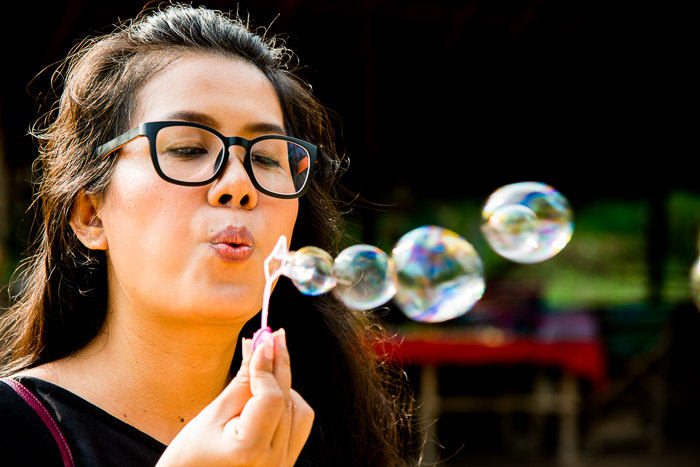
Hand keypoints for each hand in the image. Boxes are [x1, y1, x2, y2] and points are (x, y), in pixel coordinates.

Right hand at [156, 329, 313, 465]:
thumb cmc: (189, 458)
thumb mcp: (212, 415)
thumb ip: (243, 381)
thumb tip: (260, 345)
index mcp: (251, 451)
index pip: (272, 397)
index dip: (267, 365)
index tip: (262, 338)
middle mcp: (274, 462)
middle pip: (287, 399)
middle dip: (279, 364)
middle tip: (273, 335)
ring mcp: (282, 465)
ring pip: (297, 410)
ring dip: (284, 384)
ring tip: (265, 362)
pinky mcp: (284, 463)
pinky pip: (296, 425)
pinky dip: (287, 403)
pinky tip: (269, 390)